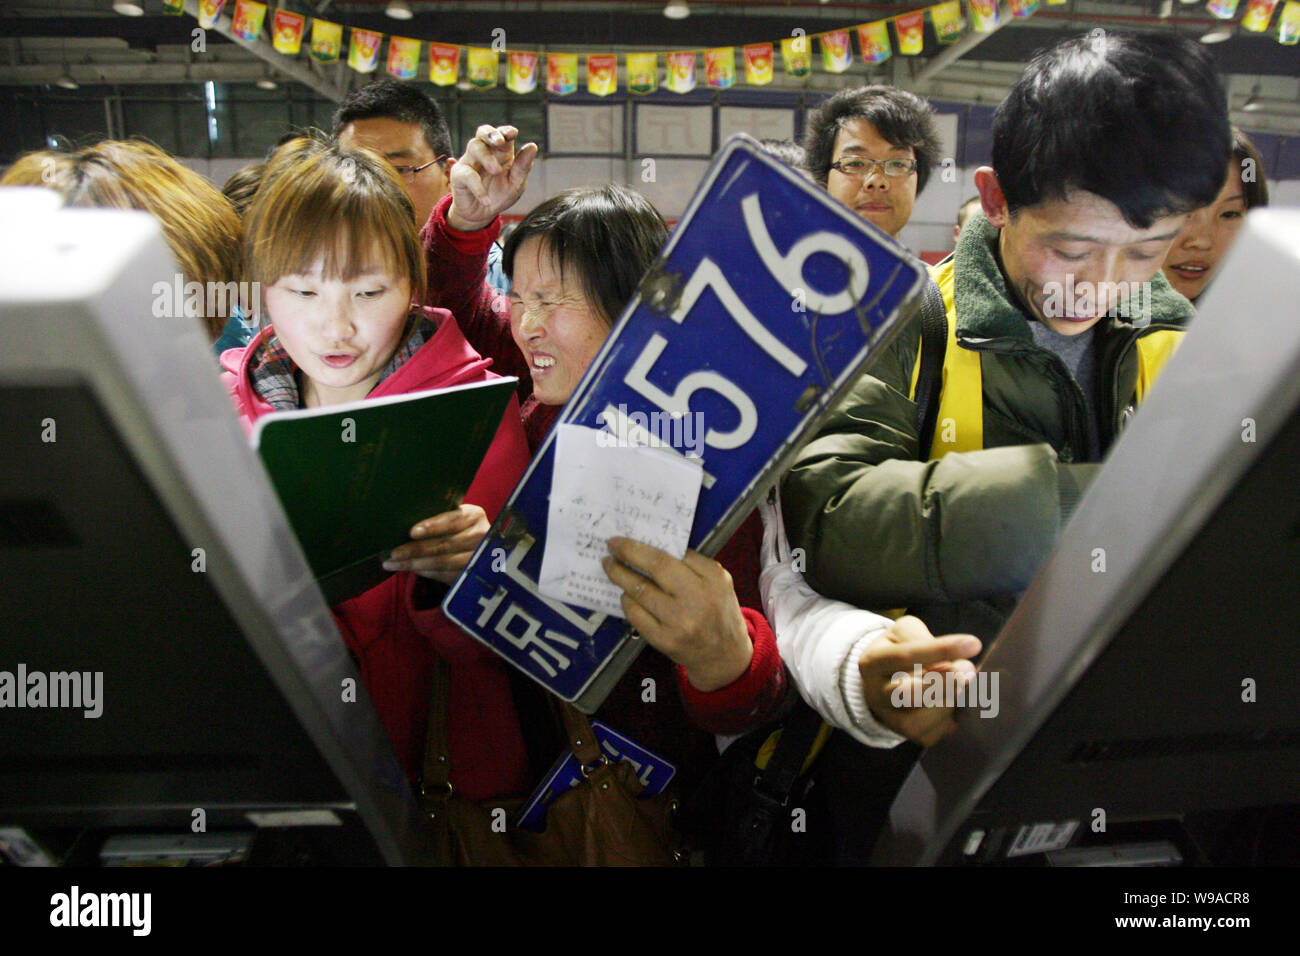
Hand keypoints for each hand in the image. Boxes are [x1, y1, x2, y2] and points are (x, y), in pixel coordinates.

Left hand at [382, 504, 488, 583]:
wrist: (478, 548)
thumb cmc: (455, 528)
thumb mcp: (453, 518)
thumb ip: (437, 519)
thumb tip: (401, 521)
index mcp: (474, 516)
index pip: (452, 520)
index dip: (433, 526)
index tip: (412, 532)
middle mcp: (481, 536)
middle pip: (445, 544)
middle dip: (416, 549)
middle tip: (394, 553)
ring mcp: (479, 558)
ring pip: (443, 562)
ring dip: (415, 564)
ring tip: (394, 563)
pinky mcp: (472, 575)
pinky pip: (445, 575)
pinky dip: (425, 572)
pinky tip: (411, 569)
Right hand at [447, 124, 538, 231]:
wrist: (482, 215)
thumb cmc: (500, 195)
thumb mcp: (516, 183)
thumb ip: (523, 166)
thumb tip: (532, 146)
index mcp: (501, 152)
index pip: (502, 134)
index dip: (506, 131)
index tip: (513, 133)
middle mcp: (484, 152)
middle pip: (483, 132)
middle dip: (491, 133)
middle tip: (500, 141)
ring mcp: (470, 161)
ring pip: (474, 146)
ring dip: (487, 157)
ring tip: (496, 171)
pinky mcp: (459, 175)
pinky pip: (466, 174)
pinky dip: (477, 188)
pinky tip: (486, 200)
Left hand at [602, 537, 752, 691]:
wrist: (725, 654)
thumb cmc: (718, 612)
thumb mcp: (718, 582)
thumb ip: (692, 564)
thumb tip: (652, 548)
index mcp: (713, 579)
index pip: (674, 555)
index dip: (643, 545)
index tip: (624, 539)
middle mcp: (698, 599)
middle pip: (656, 567)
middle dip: (628, 553)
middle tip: (612, 546)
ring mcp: (680, 622)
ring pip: (640, 592)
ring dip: (620, 576)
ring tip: (612, 567)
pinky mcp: (665, 640)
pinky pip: (636, 615)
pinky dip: (627, 601)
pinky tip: (626, 595)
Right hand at [859, 616, 981, 746]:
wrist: (883, 682)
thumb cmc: (899, 650)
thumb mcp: (905, 633)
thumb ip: (928, 641)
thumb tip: (963, 665)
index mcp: (873, 663)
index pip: (905, 656)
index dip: (940, 650)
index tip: (973, 644)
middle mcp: (877, 695)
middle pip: (909, 694)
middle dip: (944, 683)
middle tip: (969, 672)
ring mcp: (893, 720)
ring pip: (928, 716)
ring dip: (952, 699)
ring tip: (961, 684)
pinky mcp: (913, 736)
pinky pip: (941, 729)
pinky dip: (956, 714)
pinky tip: (956, 699)